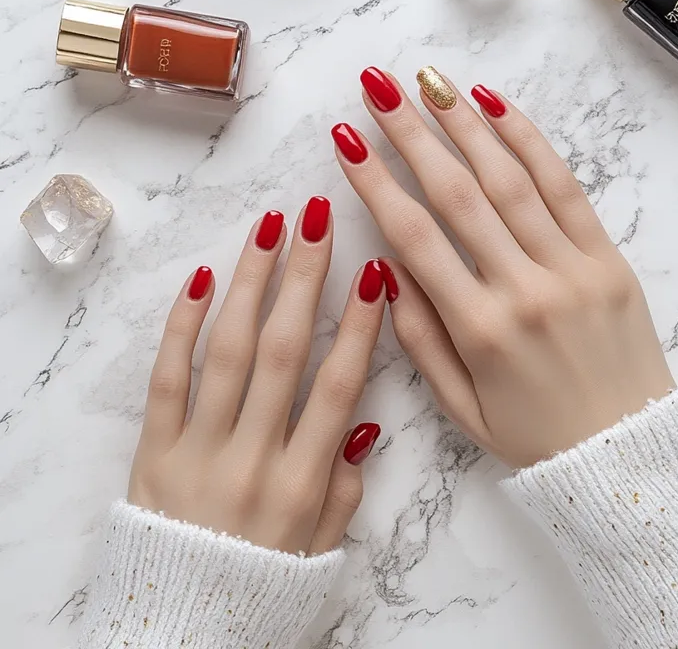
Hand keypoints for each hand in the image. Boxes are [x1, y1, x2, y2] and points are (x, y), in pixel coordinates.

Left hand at [129, 197, 383, 554]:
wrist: (180, 628)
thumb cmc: (260, 585)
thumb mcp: (321, 550)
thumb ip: (345, 486)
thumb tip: (363, 419)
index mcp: (302, 484)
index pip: (338, 387)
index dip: (360, 326)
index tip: (375, 270)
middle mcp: (252, 458)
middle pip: (285, 352)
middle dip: (305, 277)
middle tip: (317, 218)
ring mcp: (198, 450)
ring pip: (230, 352)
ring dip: (252, 283)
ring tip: (270, 228)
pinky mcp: (154, 450)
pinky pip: (167, 379)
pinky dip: (183, 326)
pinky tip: (203, 277)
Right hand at [331, 69, 673, 468]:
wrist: (632, 456)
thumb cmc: (537, 436)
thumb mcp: (460, 409)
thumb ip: (417, 339)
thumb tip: (383, 269)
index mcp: (480, 330)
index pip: (413, 238)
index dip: (373, 182)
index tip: (344, 139)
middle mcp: (523, 288)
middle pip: (456, 193)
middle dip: (409, 132)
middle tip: (377, 86)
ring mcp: (570, 267)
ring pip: (509, 178)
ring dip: (463, 122)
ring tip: (428, 80)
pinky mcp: (606, 256)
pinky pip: (564, 187)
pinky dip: (529, 140)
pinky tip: (495, 104)